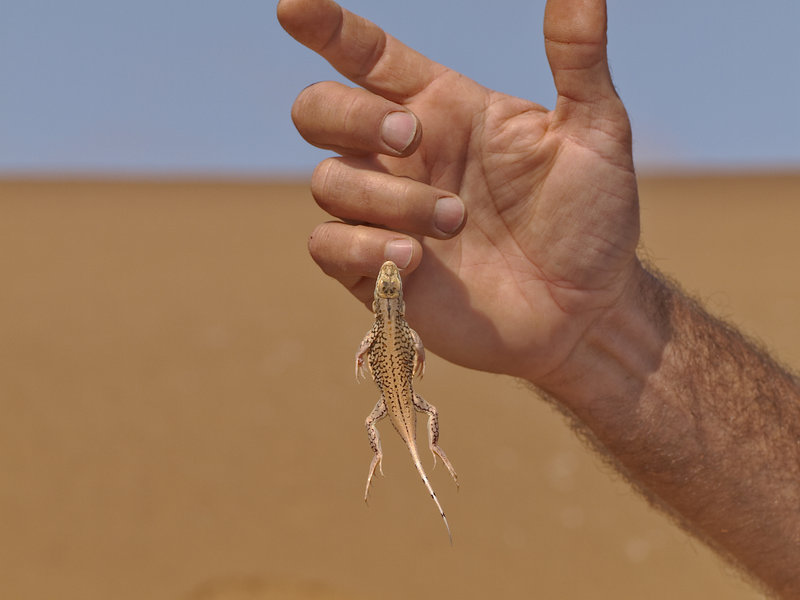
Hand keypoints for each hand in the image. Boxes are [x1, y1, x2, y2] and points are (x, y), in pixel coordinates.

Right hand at [278, 0, 640, 383]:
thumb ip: (579, 58)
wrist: (585, 311)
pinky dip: (361, 247)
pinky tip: (415, 260)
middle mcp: (402, 158)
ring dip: (387, 199)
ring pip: (327, 181)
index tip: (294, 7)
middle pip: (318, 111)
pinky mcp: (375, 270)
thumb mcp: (596, 134)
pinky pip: (327, 244)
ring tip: (453, 223)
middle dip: (351, 115)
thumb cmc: (592, 221)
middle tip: (411, 136)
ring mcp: (385, 215)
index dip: (327, 28)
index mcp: (444, 110)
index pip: (367, 57)